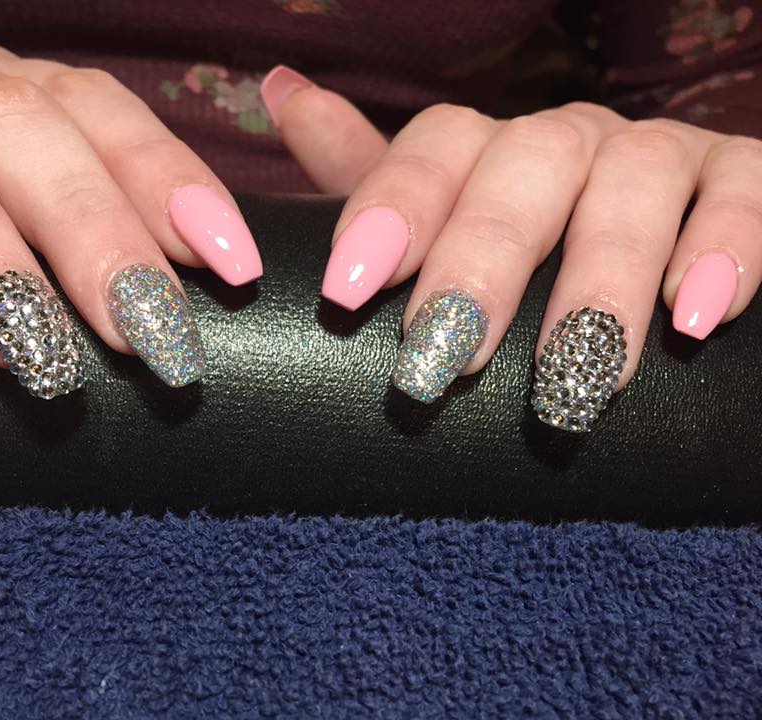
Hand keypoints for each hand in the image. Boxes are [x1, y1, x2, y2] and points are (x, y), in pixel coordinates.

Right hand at [0, 27, 262, 397]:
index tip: (230, 265)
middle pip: (20, 129)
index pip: (101, 114)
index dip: (168, 180)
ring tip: (27, 345)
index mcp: (7, 90)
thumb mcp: (9, 192)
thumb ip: (76, 222)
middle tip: (142, 329)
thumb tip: (178, 296)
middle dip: (88, 230)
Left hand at [261, 66, 760, 430]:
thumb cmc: (537, 260)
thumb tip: (278, 90)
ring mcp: (661, 154)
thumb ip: (373, 178)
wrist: (671, 253)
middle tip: (449, 358)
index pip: (434, 147)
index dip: (391, 209)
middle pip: (524, 167)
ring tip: (575, 377)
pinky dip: (724, 250)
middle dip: (483, 261)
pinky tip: (696, 316)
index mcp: (491, 152)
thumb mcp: (445, 226)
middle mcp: (570, 141)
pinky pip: (745, 196)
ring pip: (632, 183)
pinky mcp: (745, 182)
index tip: (349, 293)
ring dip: (599, 280)